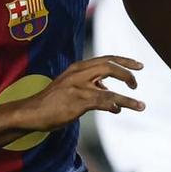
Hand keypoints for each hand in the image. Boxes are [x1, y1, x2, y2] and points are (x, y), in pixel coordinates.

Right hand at [17, 56, 145, 130]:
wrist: (30, 112)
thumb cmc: (50, 102)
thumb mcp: (70, 87)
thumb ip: (89, 85)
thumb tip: (109, 93)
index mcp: (77, 68)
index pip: (105, 59)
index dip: (124, 61)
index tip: (138, 65)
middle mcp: (78, 74)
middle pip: (110, 66)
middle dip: (128, 73)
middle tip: (137, 83)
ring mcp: (78, 88)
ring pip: (110, 88)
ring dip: (128, 98)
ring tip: (140, 105)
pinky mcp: (78, 101)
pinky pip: (104, 102)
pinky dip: (116, 106)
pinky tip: (120, 110)